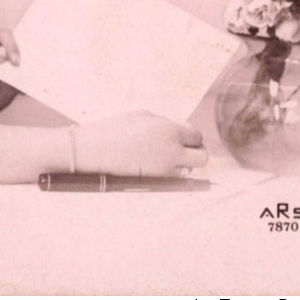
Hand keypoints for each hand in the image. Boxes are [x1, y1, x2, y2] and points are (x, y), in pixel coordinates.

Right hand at [76, 111, 207, 177]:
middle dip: (197, 150)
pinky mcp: (157, 183)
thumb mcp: (143, 116)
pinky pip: (174, 177)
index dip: (191, 134)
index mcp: (170, 132)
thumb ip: (165, 124)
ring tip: (168, 154)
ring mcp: (166, 171)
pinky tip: (157, 162)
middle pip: (202, 157)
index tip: (184, 133)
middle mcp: (173, 153)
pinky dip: (172, 170)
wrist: (97, 151)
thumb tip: (177, 132)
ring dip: (184, 162)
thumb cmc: (118, 128)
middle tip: (186, 146)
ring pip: (189, 170)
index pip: (196, 136)